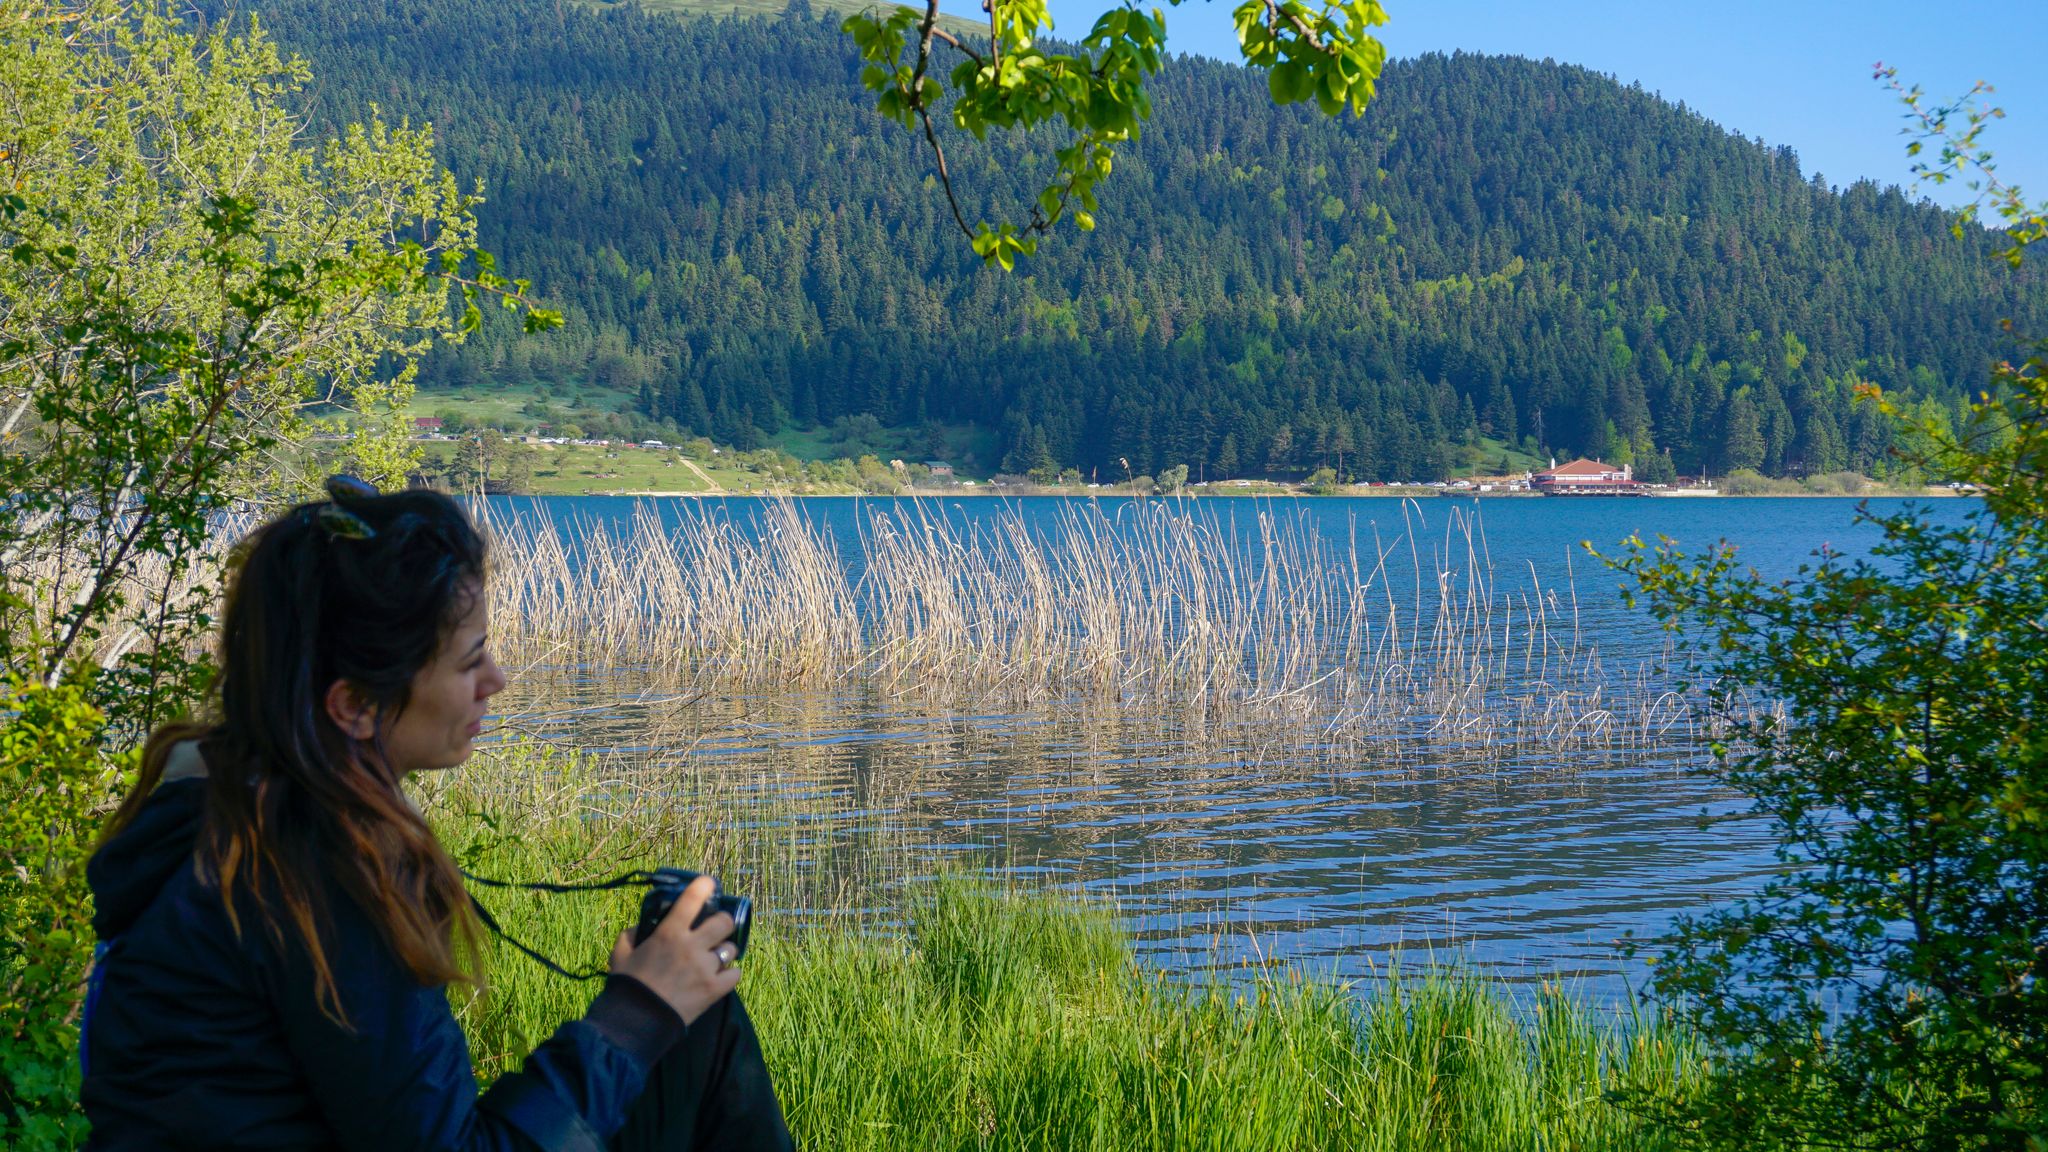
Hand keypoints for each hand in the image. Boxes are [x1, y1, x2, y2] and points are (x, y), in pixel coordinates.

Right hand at [608, 875, 742, 1025]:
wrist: (637, 1022)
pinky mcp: (715, 990)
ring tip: (716, 956)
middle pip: (724, 921)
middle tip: (716, 928)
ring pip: (731, 948)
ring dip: (725, 950)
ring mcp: (706, 968)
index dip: (704, 886)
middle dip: (722, 922)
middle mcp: (692, 946)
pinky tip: (720, 975)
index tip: (708, 884)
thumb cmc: (627, 985)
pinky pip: (735, 974)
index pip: (693, 899)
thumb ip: (630, 935)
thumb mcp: (620, 954)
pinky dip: (729, 973)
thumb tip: (640, 926)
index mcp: (669, 933)